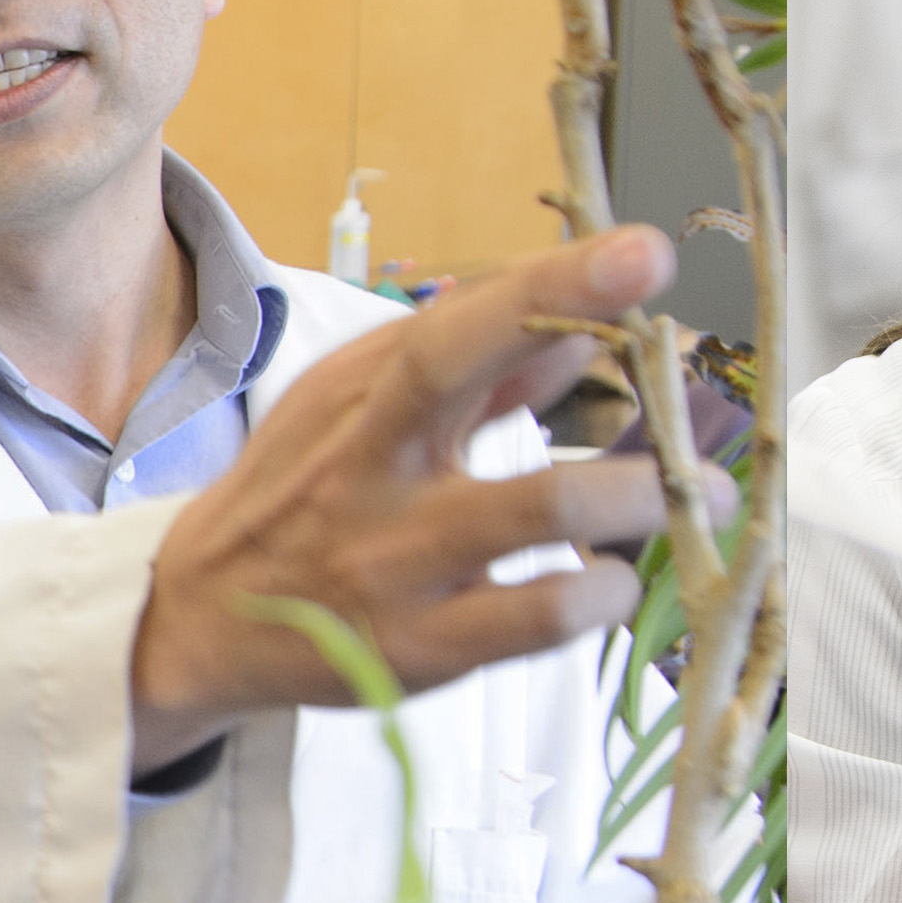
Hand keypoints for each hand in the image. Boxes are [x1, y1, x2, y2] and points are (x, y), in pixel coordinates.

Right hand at [131, 228, 697, 766]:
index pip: (451, 322)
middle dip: (581, 345)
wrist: (206, 619)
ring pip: (540, 507)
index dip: (550, 283)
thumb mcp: (363, 416)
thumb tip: (584, 330)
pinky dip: (604, 590)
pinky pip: (541, 615)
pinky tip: (617, 578)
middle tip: (680, 364)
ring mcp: (397, 559)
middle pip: (464, 379)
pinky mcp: (424, 648)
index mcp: (360, 397)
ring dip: (639, 494)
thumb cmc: (307, 498)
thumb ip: (475, 378)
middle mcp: (371, 466)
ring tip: (695, 495)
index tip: (640, 254)